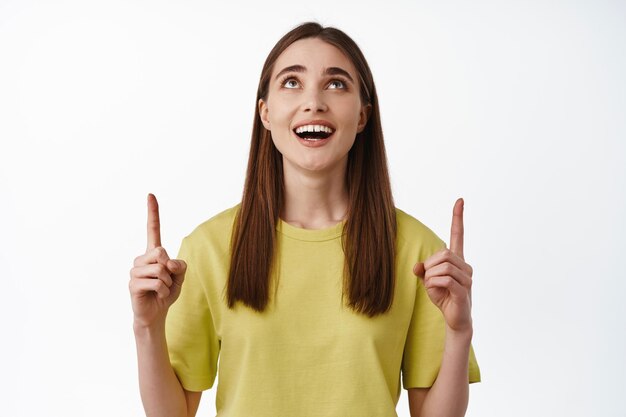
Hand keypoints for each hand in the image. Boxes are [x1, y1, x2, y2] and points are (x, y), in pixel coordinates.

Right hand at [128, 193, 186, 328]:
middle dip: (170, 269)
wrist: (156, 314)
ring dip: (168, 283)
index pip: (153, 229)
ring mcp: (135, 271)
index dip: (153, 212)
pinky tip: (157, 296)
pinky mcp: (133, 284)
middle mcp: (141, 258)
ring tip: (161, 289)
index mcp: (153, 253)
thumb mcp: (180, 277)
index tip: (150, 194)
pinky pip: (156, 282)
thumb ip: (179, 266)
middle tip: (166, 281)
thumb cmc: (166, 292)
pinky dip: (163, 291)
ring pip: (160, 269)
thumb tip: (166, 262)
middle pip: (161, 252)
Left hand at [413, 198, 472, 333]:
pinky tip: (436, 291)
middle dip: (430, 266)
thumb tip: (418, 266)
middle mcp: (465, 266)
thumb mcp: (428, 281)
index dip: (458, 218)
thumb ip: (423, 270)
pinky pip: (445, 280)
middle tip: (428, 279)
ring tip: (433, 287)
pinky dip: (434, 284)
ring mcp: (467, 278)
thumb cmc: (443, 297)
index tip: (460, 200)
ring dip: (431, 277)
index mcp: (457, 260)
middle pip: (443, 254)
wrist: (455, 319)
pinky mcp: (464, 291)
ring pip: (443, 267)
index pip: (458, 234)